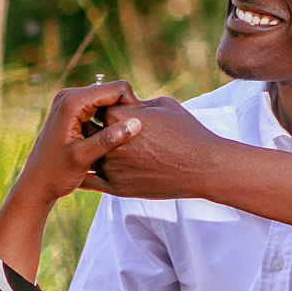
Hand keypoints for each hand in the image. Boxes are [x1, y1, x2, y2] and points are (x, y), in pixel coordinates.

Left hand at [12, 79, 142, 204]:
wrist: (35, 184)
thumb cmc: (55, 174)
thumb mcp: (84, 157)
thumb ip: (109, 139)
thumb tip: (136, 124)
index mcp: (72, 102)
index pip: (115, 89)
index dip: (131, 104)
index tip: (139, 127)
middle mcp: (69, 96)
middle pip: (111, 91)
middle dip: (124, 109)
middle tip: (133, 134)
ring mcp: (69, 102)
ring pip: (106, 100)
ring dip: (118, 115)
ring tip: (126, 137)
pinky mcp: (71, 111)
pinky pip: (97, 108)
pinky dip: (108, 119)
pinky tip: (114, 138)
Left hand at [80, 97, 222, 198]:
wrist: (203, 167)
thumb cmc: (187, 132)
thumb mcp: (163, 104)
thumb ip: (138, 103)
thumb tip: (128, 104)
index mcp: (118, 118)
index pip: (98, 107)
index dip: (108, 108)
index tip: (122, 113)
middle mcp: (109, 143)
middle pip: (89, 131)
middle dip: (96, 129)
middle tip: (106, 130)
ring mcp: (111, 167)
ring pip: (89, 156)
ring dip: (92, 151)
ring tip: (104, 149)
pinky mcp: (116, 187)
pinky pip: (91, 180)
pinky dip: (89, 173)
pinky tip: (93, 169)